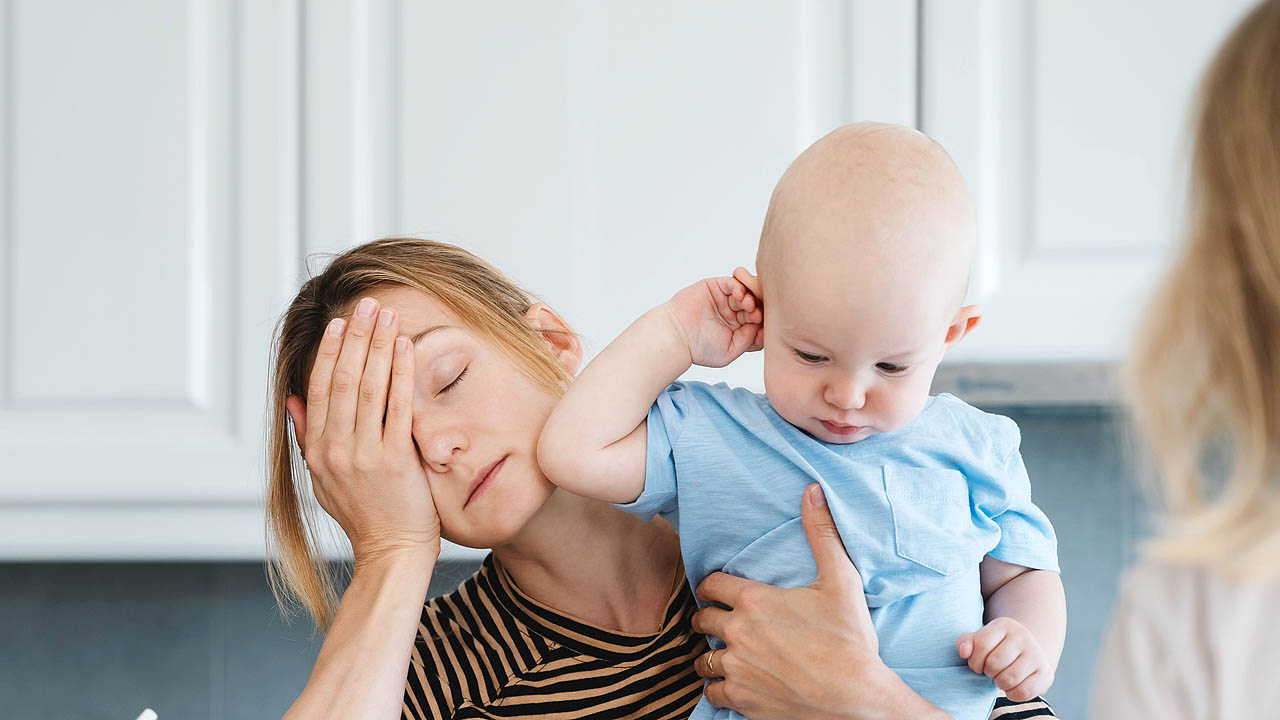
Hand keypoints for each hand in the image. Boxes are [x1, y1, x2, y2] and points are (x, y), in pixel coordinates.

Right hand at [284, 296, 440, 568]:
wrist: (391, 552)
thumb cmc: (363, 516)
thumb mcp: (323, 480)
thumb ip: (308, 438)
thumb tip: (294, 399)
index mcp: (316, 451)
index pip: (320, 389)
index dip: (330, 353)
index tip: (341, 323)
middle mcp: (335, 450)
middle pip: (343, 380)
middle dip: (357, 338)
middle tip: (368, 304)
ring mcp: (364, 454)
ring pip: (368, 387)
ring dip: (378, 346)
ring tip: (387, 315)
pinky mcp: (394, 460)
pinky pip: (397, 407)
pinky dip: (400, 373)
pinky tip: (405, 348)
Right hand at [662, 270, 762, 367]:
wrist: (675, 337)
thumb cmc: (698, 348)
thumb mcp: (730, 352)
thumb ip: (747, 340)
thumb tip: (760, 326)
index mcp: (738, 329)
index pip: (758, 323)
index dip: (763, 324)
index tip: (764, 329)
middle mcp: (733, 313)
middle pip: (754, 306)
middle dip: (758, 310)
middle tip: (757, 316)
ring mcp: (724, 299)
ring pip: (745, 294)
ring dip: (750, 298)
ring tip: (749, 306)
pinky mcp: (714, 287)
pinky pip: (732, 283)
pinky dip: (739, 287)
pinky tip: (740, 296)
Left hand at [691, 484, 945, 719]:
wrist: (857, 699)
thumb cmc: (850, 640)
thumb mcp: (841, 580)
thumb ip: (822, 533)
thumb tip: (813, 490)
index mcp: (755, 601)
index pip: (712, 585)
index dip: (713, 587)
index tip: (718, 592)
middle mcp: (738, 633)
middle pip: (703, 620)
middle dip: (709, 618)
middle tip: (719, 621)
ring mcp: (737, 668)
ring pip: (704, 658)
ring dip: (711, 654)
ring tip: (723, 654)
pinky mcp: (741, 700)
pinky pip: (712, 692)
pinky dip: (718, 688)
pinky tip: (730, 683)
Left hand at [957, 617, 1053, 701]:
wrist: (1027, 653)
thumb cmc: (997, 648)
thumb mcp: (980, 640)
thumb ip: (966, 643)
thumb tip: (963, 651)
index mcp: (1004, 625)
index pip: (981, 644)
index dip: (974, 660)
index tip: (978, 663)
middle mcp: (1023, 637)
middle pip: (994, 663)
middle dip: (988, 672)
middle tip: (992, 671)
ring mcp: (1036, 655)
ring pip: (1008, 679)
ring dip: (999, 683)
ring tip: (1001, 678)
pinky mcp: (1046, 674)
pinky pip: (1023, 692)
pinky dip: (1012, 694)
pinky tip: (1011, 687)